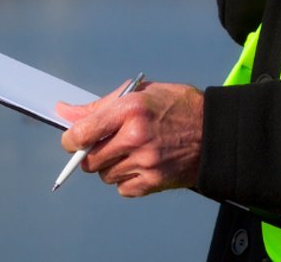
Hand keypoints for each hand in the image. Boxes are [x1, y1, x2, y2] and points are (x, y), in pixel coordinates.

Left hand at [54, 82, 203, 196]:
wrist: (216, 132)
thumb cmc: (176, 106)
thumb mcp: (139, 92)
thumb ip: (99, 106)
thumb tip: (64, 112)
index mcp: (130, 110)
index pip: (83, 132)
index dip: (71, 139)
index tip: (72, 140)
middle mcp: (136, 138)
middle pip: (90, 160)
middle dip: (88, 154)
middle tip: (100, 145)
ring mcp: (146, 163)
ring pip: (105, 175)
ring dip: (109, 166)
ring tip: (126, 152)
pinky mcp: (156, 182)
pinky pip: (123, 189)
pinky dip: (124, 180)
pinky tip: (137, 165)